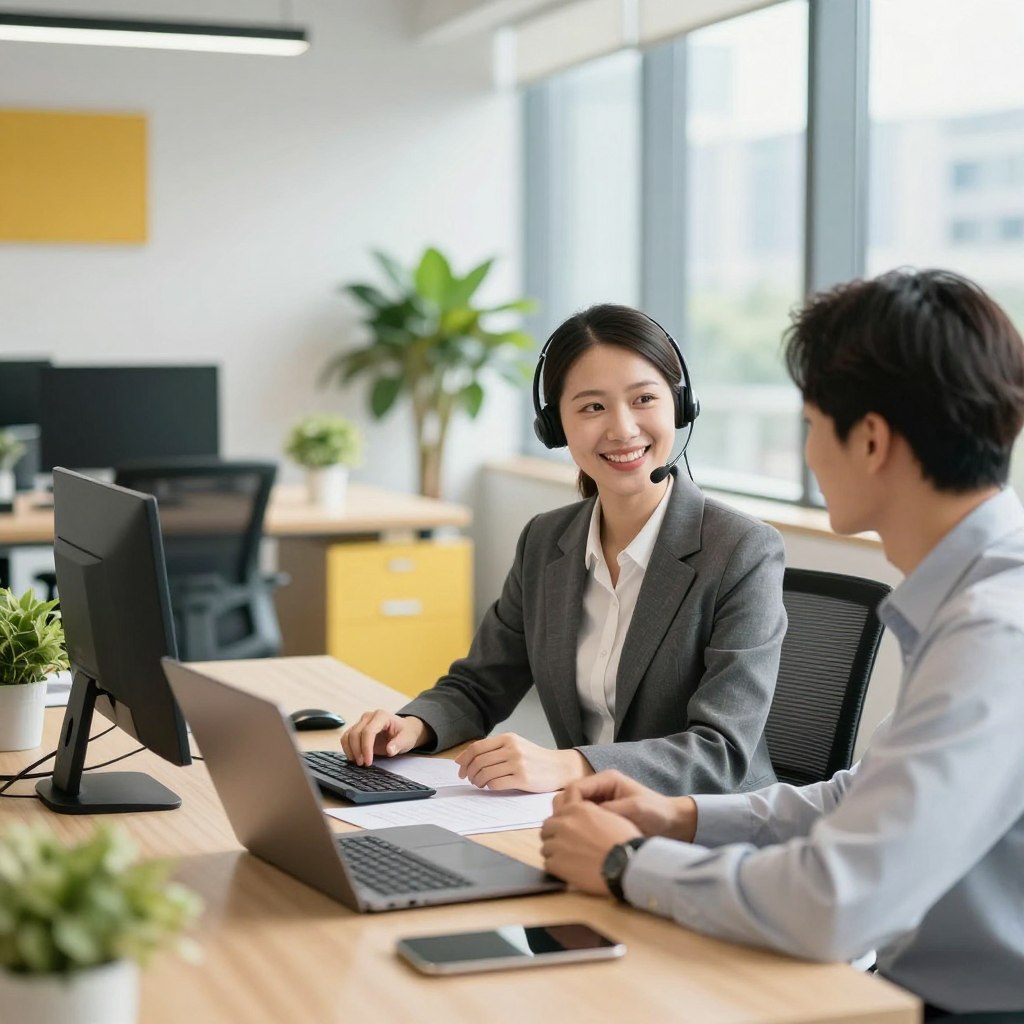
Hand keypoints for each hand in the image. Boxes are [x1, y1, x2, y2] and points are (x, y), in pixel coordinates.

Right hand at [340, 711, 430, 765]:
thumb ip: (399, 744)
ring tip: (358, 762)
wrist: (404, 729)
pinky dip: (348, 749)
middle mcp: (369, 717)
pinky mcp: (357, 729)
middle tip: (363, 764)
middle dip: (357, 751)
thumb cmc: (406, 733)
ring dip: (350, 750)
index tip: (368, 762)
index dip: (366, 748)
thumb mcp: (407, 739)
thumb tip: (390, 750)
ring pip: (348, 735)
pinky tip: (354, 758)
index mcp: (382, 716)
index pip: (368, 731)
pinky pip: (346, 738)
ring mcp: (362, 722)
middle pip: (355, 733)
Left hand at [454, 733, 592, 792]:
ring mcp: (517, 764)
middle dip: (469, 772)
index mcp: (508, 738)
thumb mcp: (516, 745)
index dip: (464, 759)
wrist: (559, 767)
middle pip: (479, 761)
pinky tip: (491, 787)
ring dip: (478, 781)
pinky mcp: (522, 779)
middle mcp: (512, 749)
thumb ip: (494, 749)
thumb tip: (465, 759)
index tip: (460, 768)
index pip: (477, 747)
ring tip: (480, 784)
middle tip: (470, 779)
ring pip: (485, 773)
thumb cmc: (535, 758)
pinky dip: (489, 787)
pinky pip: (496, 784)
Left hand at [539, 801, 640, 894]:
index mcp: (577, 809)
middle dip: (554, 835)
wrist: (626, 864)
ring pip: (545, 847)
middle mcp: (564, 823)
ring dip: (555, 852)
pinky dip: (556, 868)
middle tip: (566, 845)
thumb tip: (583, 819)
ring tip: (569, 860)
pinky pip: (548, 864)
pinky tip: (569, 871)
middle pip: (547, 828)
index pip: (558, 812)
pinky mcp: (557, 864)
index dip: (563, 822)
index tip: (569, 830)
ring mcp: (558, 844)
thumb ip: (589, 812)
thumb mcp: (608, 815)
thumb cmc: (624, 840)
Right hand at [555, 770, 697, 841]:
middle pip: (569, 798)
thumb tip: (587, 817)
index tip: (570, 822)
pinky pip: (582, 821)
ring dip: (571, 822)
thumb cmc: (656, 812)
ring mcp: (598, 804)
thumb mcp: (635, 808)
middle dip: (566, 813)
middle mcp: (598, 790)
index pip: (575, 788)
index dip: (569, 804)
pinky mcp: (600, 818)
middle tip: (567, 833)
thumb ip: (611, 810)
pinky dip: (578, 830)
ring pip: (573, 810)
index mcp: (605, 780)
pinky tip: (580, 843)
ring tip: (573, 839)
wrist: (673, 824)